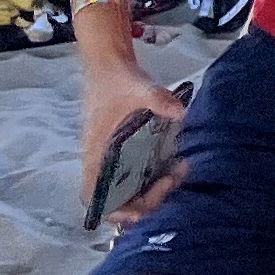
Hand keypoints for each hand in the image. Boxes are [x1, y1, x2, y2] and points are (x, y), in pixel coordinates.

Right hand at [77, 51, 187, 227]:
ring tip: (179, 172)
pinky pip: (138, 175)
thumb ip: (159, 100)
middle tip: (172, 180)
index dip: (113, 210)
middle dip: (146, 200)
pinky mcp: (125, 150)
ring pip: (129, 189)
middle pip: (117, 200)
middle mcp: (102, 160)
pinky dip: (155, 177)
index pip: (93, 196)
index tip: (140, 209)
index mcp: (96, 153)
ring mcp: (113, 157)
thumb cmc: (117, 79)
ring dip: (154, 190)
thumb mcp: (138, 87)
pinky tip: (176, 164)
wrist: (109, 63)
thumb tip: (181, 113)